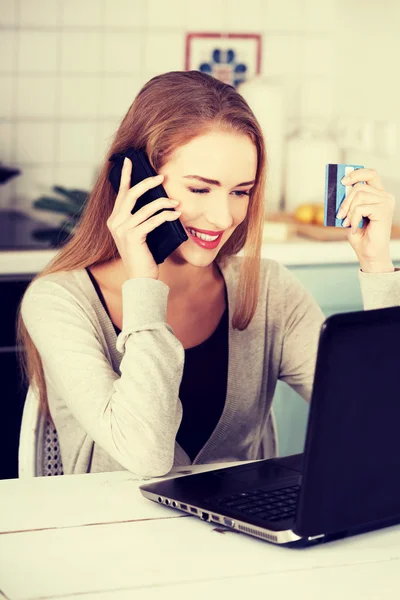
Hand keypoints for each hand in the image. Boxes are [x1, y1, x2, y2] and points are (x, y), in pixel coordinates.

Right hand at [107, 157, 180, 279]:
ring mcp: (122, 230)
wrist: (140, 278)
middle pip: (131, 195)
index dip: (126, 176)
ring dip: (163, 203)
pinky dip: (166, 216)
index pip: (121, 193)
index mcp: (114, 220)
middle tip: (162, 177)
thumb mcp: (140, 233)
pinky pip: (153, 220)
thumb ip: (141, 218)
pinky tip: (176, 215)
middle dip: (148, 183)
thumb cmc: (143, 255)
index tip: (130, 160)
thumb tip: (156, 199)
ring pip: (145, 208)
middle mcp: (115, 222)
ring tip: (176, 203)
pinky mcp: (133, 237)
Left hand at [336, 168, 394, 271]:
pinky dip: (353, 218)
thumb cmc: (360, 235)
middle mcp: (385, 196)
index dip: (356, 173)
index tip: (343, 181)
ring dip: (348, 210)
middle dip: (345, 200)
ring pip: (359, 195)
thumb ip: (349, 201)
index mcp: (378, 195)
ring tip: (347, 223)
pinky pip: (360, 207)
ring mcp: (386, 202)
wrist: (369, 253)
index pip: (371, 173)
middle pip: (360, 185)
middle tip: (340, 214)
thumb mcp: (351, 214)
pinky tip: (354, 228)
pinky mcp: (383, 210)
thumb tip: (341, 187)